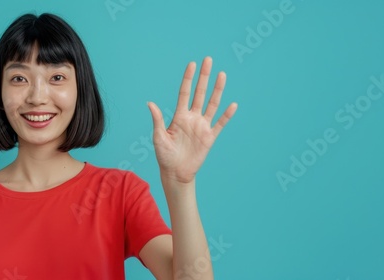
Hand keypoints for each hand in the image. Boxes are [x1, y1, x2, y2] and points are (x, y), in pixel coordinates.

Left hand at [148, 57, 237, 183]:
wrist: (175, 173)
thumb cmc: (164, 155)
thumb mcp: (158, 137)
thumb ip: (157, 120)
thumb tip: (150, 103)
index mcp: (179, 116)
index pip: (184, 93)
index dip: (188, 78)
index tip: (192, 64)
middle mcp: (192, 118)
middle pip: (199, 93)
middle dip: (204, 77)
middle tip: (208, 60)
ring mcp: (202, 127)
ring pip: (212, 104)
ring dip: (217, 90)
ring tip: (222, 75)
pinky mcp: (210, 137)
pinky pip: (220, 124)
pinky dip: (226, 115)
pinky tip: (232, 105)